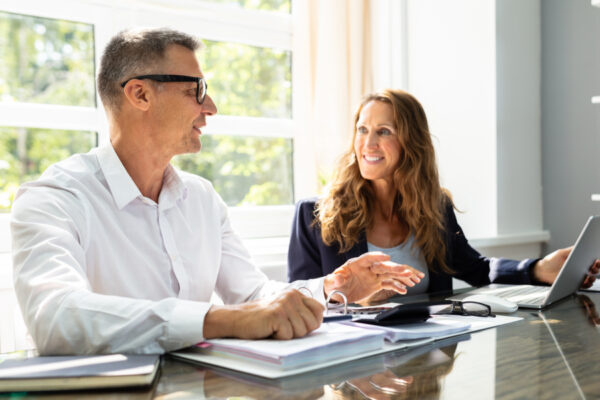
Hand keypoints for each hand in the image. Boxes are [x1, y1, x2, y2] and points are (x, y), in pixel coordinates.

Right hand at [203, 289, 323, 339]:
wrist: (237, 319)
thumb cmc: (261, 319)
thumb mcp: (284, 311)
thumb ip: (300, 313)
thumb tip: (319, 322)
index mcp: (295, 294)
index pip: (319, 310)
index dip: (312, 323)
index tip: (297, 325)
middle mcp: (292, 296)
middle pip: (312, 324)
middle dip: (298, 331)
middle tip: (281, 327)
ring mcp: (285, 304)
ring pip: (301, 331)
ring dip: (287, 335)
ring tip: (273, 328)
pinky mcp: (277, 314)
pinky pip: (288, 335)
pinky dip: (278, 338)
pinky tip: (268, 330)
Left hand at [323, 252, 423, 302]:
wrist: (336, 293)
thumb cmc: (333, 285)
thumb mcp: (330, 283)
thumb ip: (334, 279)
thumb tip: (337, 277)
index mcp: (356, 264)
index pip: (368, 258)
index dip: (377, 257)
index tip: (386, 256)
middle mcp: (367, 268)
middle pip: (383, 266)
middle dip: (395, 267)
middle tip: (406, 270)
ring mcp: (373, 276)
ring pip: (390, 274)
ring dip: (402, 275)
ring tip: (414, 278)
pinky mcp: (376, 284)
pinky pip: (389, 283)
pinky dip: (397, 286)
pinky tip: (405, 289)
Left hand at [533, 246, 599, 287]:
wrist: (542, 271)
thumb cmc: (550, 261)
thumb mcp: (560, 253)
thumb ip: (570, 250)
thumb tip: (580, 245)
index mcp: (577, 260)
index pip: (590, 260)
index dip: (596, 261)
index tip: (597, 261)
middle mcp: (579, 268)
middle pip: (593, 269)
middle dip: (596, 269)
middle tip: (594, 268)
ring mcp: (577, 277)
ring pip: (590, 278)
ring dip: (593, 278)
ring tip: (590, 277)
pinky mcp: (574, 284)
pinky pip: (583, 286)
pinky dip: (587, 285)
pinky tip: (586, 282)